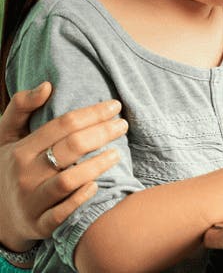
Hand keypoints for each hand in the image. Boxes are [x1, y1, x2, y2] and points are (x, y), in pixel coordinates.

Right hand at [0, 83, 126, 251]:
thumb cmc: (10, 167)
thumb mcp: (6, 137)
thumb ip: (20, 108)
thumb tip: (47, 86)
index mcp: (21, 150)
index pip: (63, 125)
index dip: (92, 113)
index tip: (115, 106)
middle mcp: (25, 174)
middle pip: (70, 148)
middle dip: (102, 133)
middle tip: (122, 126)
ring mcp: (32, 201)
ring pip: (68, 181)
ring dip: (96, 166)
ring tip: (117, 153)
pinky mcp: (39, 225)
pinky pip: (61, 214)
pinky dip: (80, 200)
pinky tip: (97, 186)